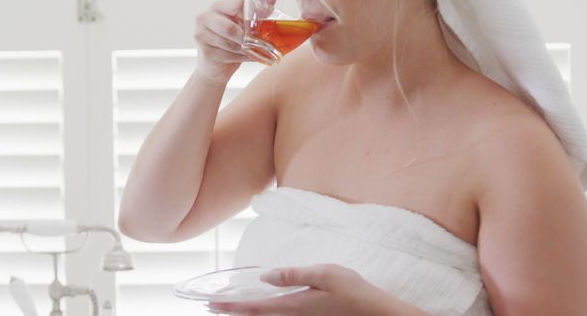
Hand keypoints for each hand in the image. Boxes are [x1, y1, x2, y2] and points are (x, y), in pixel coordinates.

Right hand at [193, 0, 253, 84]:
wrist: (216, 65)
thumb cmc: (232, 40)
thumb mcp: (245, 24)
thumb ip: (257, 11)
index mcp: (217, 6)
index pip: (237, 4)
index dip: (250, 16)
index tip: (259, 25)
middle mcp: (205, 17)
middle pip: (230, 28)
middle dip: (247, 38)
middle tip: (258, 41)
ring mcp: (201, 34)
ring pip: (231, 43)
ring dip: (246, 49)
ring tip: (255, 50)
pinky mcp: (205, 51)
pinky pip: (229, 55)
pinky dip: (242, 57)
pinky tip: (247, 56)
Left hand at [205, 264, 406, 315]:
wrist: (375, 312)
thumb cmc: (353, 291)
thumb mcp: (325, 274)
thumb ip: (293, 275)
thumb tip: (265, 276)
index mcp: (294, 305)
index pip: (254, 307)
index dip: (231, 306)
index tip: (212, 304)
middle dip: (233, 312)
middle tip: (211, 306)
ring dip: (245, 314)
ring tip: (228, 308)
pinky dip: (262, 314)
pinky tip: (258, 309)